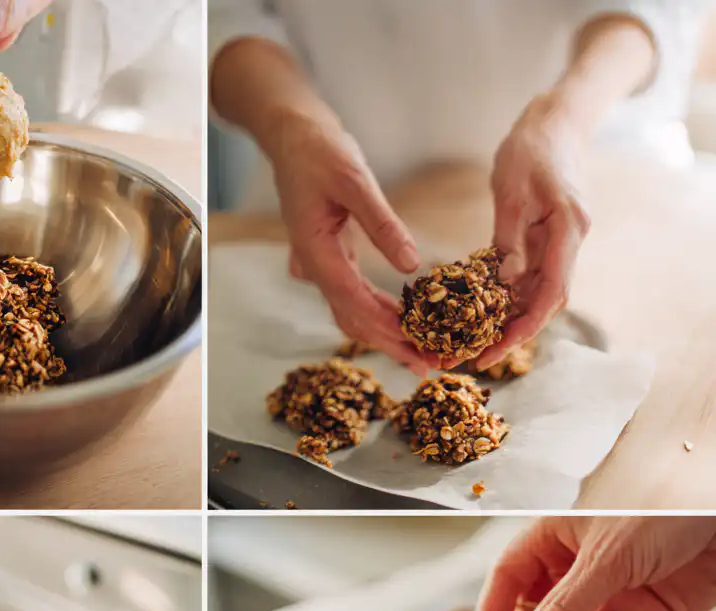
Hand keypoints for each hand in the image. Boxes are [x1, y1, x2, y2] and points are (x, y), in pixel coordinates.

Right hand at [269, 115, 435, 374]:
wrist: (291, 136)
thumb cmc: (319, 150)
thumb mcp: (354, 180)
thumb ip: (381, 224)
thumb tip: (411, 265)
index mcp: (315, 251)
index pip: (353, 302)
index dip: (386, 329)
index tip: (417, 348)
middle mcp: (315, 267)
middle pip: (353, 319)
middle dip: (391, 344)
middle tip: (428, 365)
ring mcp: (322, 266)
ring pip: (352, 314)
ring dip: (385, 336)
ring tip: (421, 353)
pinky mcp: (333, 259)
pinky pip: (355, 297)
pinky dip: (379, 315)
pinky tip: (405, 324)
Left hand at [478, 94, 590, 370]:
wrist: (555, 121)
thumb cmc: (532, 148)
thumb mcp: (512, 191)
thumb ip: (509, 239)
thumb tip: (504, 283)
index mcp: (568, 231)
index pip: (551, 292)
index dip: (524, 326)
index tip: (496, 349)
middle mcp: (568, 243)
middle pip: (544, 302)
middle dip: (511, 334)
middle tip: (473, 358)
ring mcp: (559, 244)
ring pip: (535, 295)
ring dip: (505, 322)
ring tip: (468, 345)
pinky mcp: (545, 242)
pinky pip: (527, 279)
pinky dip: (505, 300)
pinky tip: (477, 317)